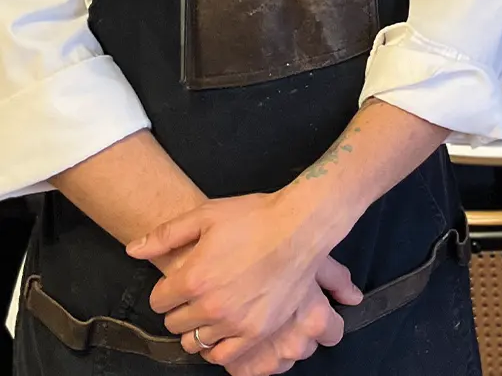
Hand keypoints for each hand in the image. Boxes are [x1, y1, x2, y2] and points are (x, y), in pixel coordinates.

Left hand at [127, 194, 361, 363]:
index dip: (167, 289)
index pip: (158, 300)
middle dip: (181, 308)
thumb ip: (166, 234)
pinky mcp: (256, 332)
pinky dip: (219, 346)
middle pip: (175, 323)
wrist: (301, 227)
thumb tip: (133, 249)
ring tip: (213, 309)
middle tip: (199, 292)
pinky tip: (224, 329)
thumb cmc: (255, 216)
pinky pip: (224, 355)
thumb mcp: (207, 214)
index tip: (181, 281)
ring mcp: (234, 322)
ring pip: (196, 341)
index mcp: (193, 277)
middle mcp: (210, 305)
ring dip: (199, 327)